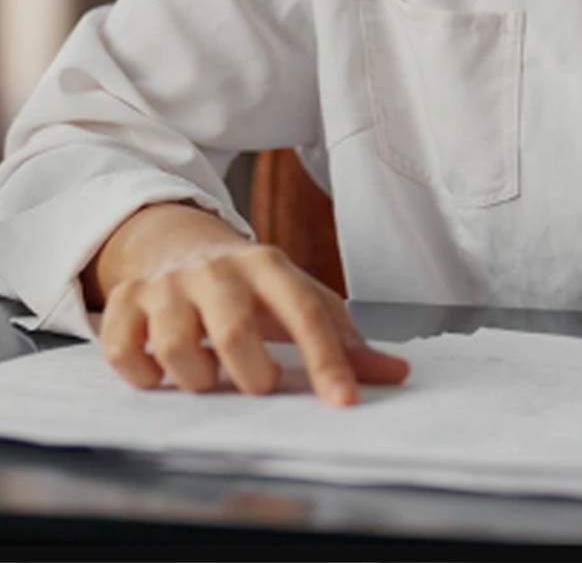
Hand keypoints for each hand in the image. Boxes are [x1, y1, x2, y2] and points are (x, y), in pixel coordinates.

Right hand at [98, 241, 409, 404]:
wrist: (176, 239)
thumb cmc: (248, 282)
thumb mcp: (296, 295)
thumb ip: (344, 338)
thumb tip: (397, 373)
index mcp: (268, 265)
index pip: (304, 312)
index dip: (326, 360)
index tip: (344, 402)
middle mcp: (217, 270)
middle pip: (234, 333)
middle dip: (251, 376)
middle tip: (258, 384)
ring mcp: (167, 284)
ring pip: (177, 348)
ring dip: (198, 381)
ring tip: (210, 375)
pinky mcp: (127, 301)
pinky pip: (125, 351)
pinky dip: (143, 374)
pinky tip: (161, 371)